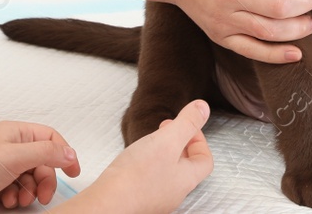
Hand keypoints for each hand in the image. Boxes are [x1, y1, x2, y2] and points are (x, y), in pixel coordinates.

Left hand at [0, 121, 79, 212]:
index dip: (64, 153)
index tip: (73, 171)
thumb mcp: (15, 157)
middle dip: (44, 181)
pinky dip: (15, 196)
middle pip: (42, 162)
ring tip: (18, 199)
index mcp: (16, 132)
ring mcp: (3, 164)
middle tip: (43, 195)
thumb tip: (69, 152)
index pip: (50, 138)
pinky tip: (6, 199)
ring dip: (29, 191)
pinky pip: (17, 188)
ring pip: (31, 178)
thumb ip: (45, 152)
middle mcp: (10, 146)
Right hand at [77, 100, 212, 213]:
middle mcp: (174, 193)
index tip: (186, 126)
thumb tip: (203, 108)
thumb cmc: (135, 177)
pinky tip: (133, 159)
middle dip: (179, 143)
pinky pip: (149, 180)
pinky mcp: (138, 201)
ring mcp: (156, 200)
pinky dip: (147, 165)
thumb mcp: (167, 140)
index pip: (205, 160)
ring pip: (167, 172)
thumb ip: (187, 123)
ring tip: (149, 141)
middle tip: (166, 129)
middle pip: (186, 166)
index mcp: (186, 180)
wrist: (106, 205)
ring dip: (162, 153)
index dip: (199, 140)